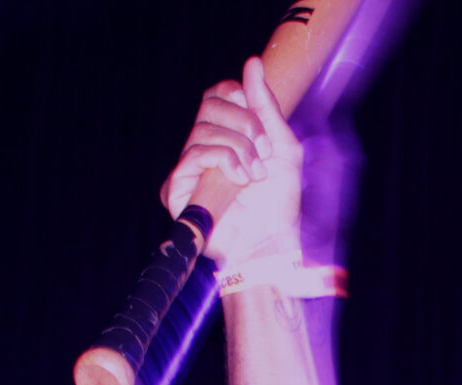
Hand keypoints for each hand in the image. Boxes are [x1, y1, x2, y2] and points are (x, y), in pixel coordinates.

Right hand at [160, 57, 302, 268]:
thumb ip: (266, 106)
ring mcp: (189, 169)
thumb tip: (252, 63)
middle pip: (210, 105)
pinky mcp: (179, 189)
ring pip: (204, 129)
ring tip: (254, 175)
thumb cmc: (279, 205)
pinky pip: (193, 154)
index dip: (239, 98)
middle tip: (262, 152)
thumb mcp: (282, 147)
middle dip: (245, 124)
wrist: (271, 245)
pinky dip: (222, 161)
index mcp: (227, 136)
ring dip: (239, 149)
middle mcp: (205, 148)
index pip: (218, 94)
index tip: (262, 127)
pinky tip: (239, 180)